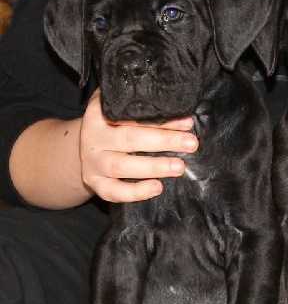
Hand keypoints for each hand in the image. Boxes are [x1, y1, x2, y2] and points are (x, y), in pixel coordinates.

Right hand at [80, 90, 198, 201]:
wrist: (80, 150)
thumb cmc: (111, 129)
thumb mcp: (120, 114)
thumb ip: (143, 110)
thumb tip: (182, 115)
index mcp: (100, 114)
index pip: (132, 115)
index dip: (162, 120)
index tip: (186, 122)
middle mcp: (95, 137)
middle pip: (130, 138)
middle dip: (164, 141)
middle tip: (191, 144)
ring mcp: (93, 162)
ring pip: (122, 166)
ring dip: (153, 167)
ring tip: (179, 167)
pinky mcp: (96, 183)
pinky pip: (114, 191)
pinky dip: (135, 192)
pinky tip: (157, 188)